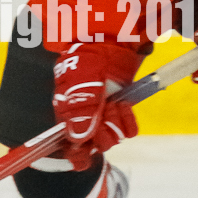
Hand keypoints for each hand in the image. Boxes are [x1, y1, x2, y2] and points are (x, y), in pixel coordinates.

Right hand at [53, 43, 138, 169]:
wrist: (109, 41)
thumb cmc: (87, 57)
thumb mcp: (79, 79)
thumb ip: (80, 106)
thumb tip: (79, 137)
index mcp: (68, 117)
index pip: (70, 149)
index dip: (77, 156)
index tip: (84, 151)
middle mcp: (85, 121)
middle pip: (95, 146)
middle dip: (102, 133)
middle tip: (104, 109)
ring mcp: (104, 118)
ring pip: (112, 140)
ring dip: (115, 124)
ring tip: (113, 102)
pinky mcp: (121, 112)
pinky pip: (129, 131)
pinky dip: (128, 121)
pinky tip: (123, 104)